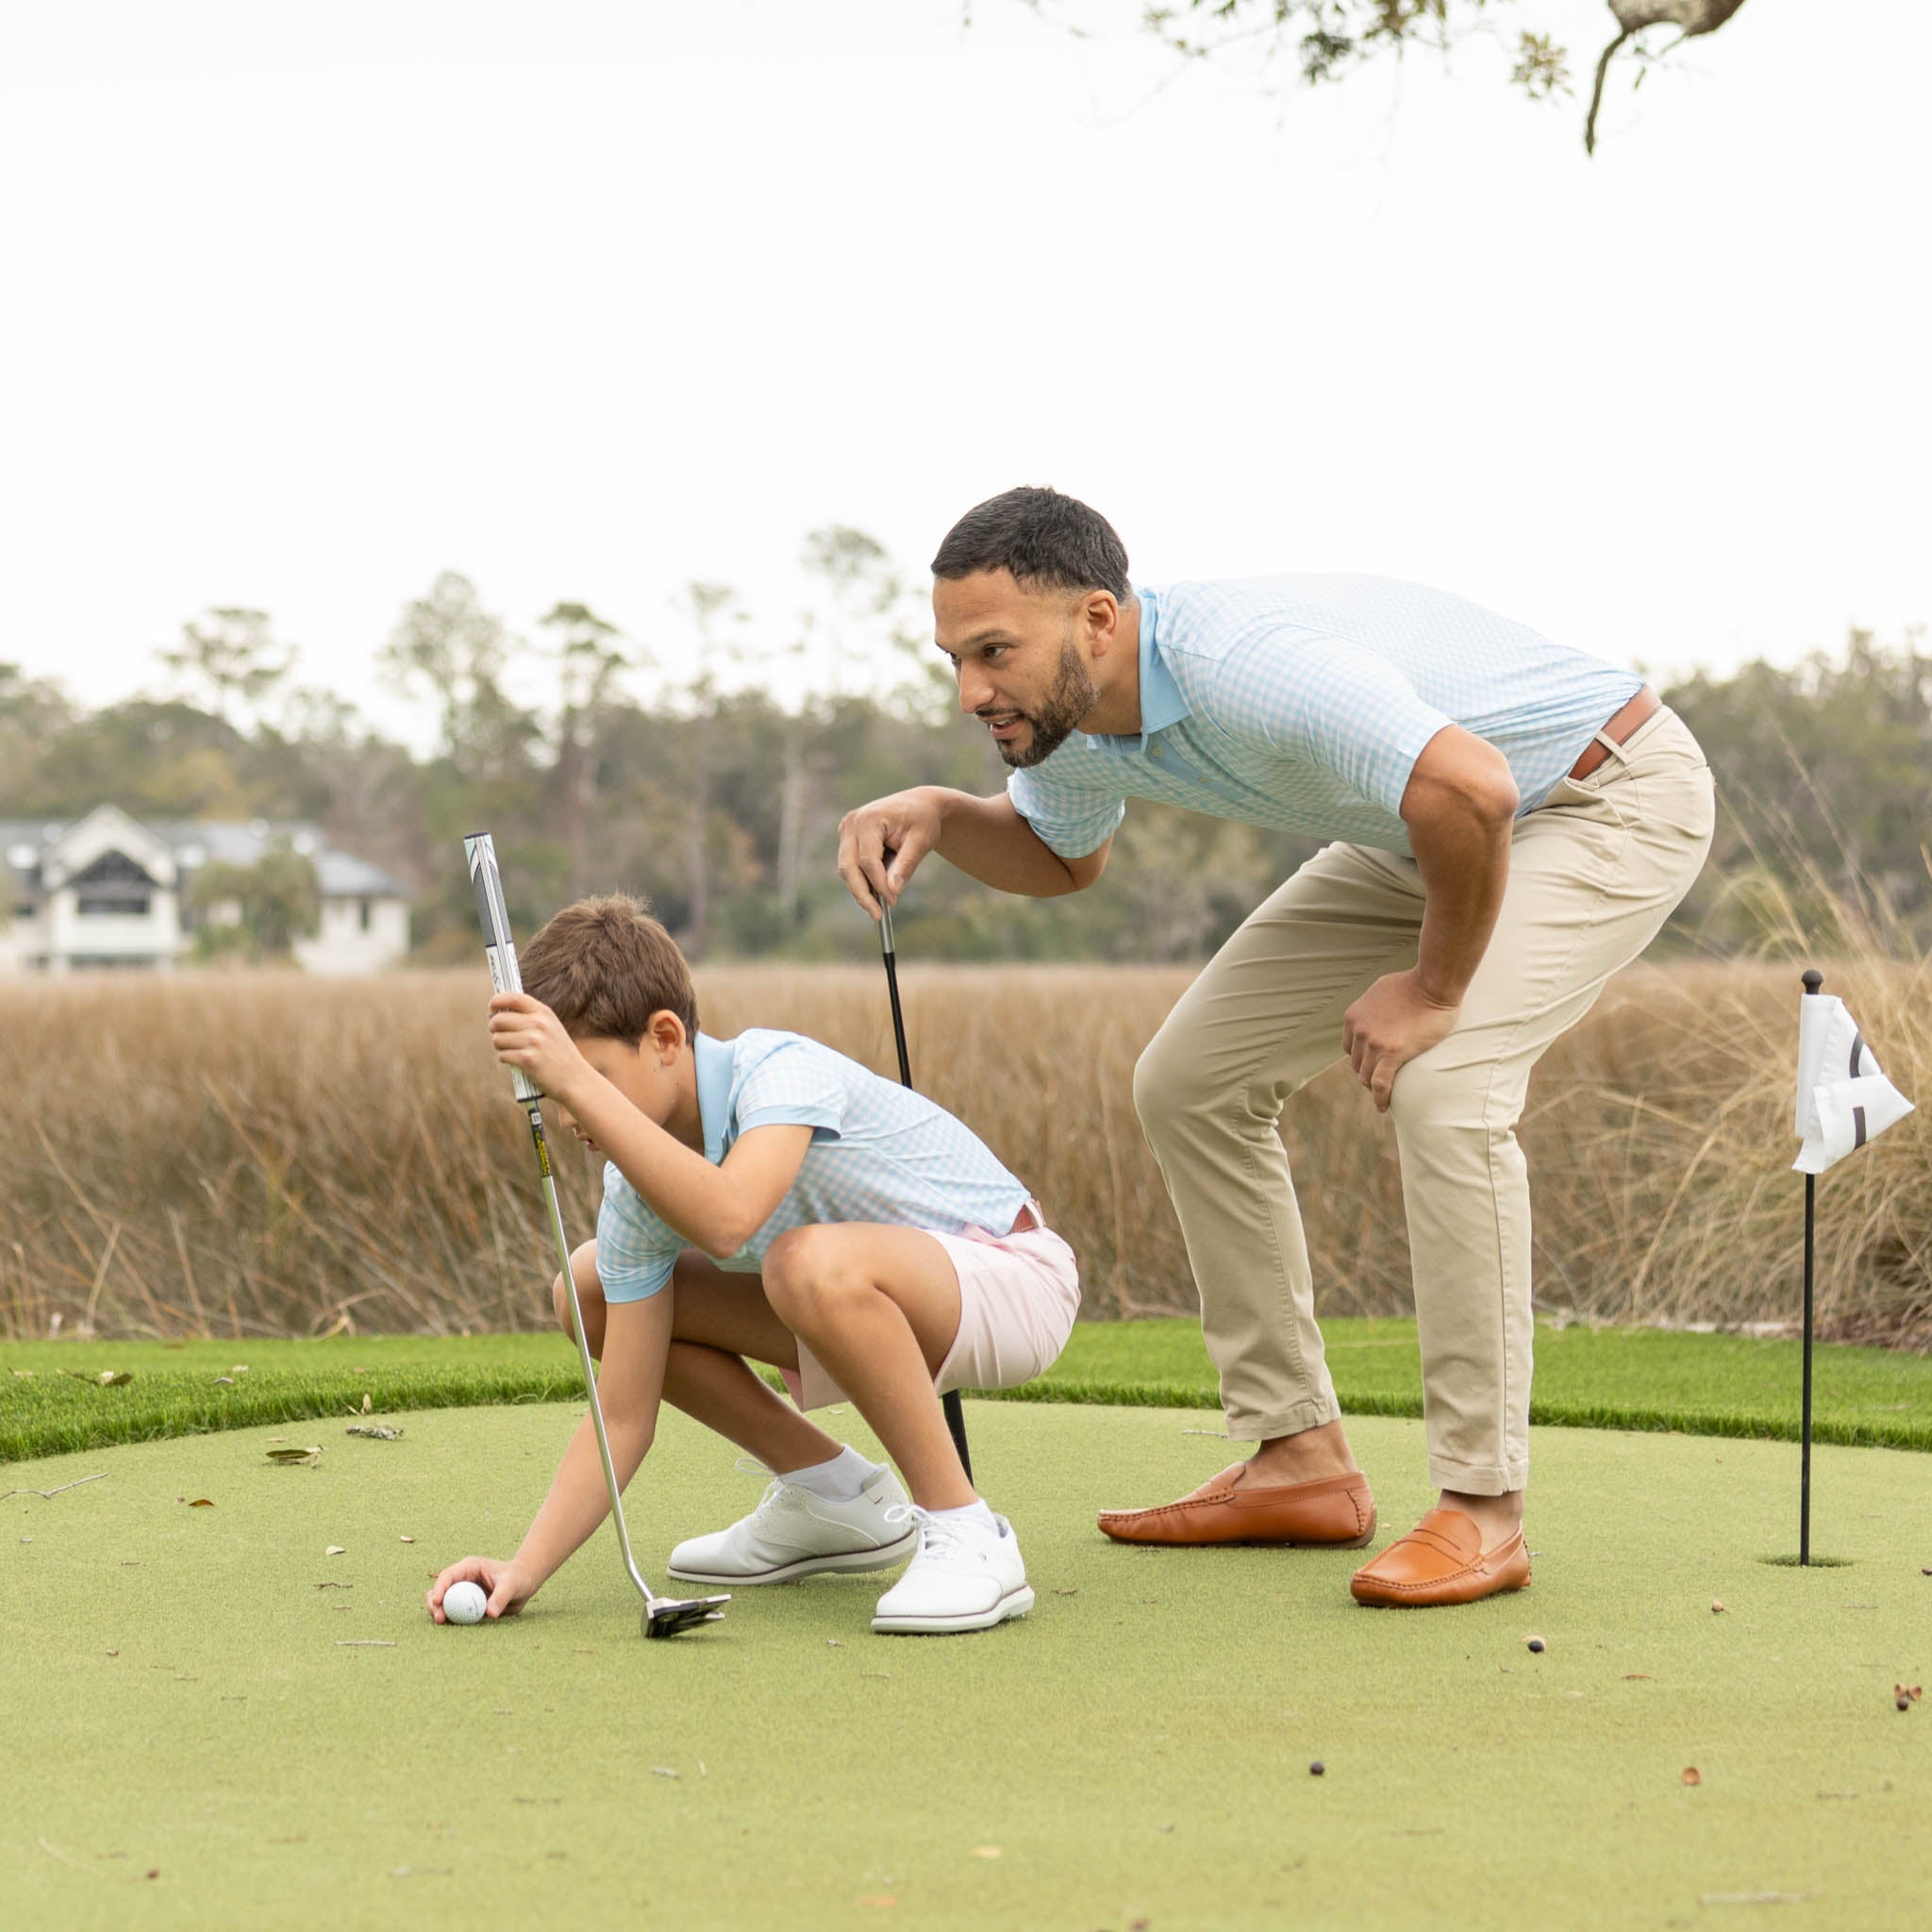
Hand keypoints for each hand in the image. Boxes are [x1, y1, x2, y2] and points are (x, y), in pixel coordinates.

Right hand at [427, 1555, 535, 1621]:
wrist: (524, 1584)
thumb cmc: (518, 1578)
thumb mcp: (512, 1585)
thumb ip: (501, 1597)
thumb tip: (490, 1613)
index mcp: (470, 1568)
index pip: (448, 1575)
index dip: (440, 1587)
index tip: (438, 1602)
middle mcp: (462, 1579)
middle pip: (440, 1590)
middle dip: (435, 1603)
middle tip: (439, 1619)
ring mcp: (462, 1592)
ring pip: (442, 1603)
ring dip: (439, 1612)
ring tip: (442, 1623)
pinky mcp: (465, 1605)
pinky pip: (452, 1613)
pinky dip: (449, 1620)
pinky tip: (451, 1627)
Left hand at [487, 992, 586, 1098]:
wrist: (575, 1078)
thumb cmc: (558, 1053)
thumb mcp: (551, 1027)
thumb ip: (530, 1016)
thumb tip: (497, 1011)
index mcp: (544, 1013)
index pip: (513, 998)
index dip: (497, 1001)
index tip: (492, 1008)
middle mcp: (539, 1024)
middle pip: (499, 1019)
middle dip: (494, 1028)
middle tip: (499, 1034)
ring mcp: (534, 1042)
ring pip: (497, 1039)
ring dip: (500, 1046)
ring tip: (512, 1050)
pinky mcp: (528, 1060)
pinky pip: (502, 1055)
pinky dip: (505, 1059)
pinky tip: (517, 1061)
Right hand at [836, 787, 941, 915]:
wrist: (919, 805)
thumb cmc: (923, 821)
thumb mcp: (921, 842)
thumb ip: (906, 865)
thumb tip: (892, 892)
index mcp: (869, 819)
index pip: (867, 859)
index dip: (878, 883)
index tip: (893, 901)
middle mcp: (852, 823)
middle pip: (848, 866)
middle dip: (862, 893)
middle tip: (877, 915)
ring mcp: (846, 830)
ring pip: (846, 869)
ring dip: (861, 890)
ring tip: (878, 908)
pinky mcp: (848, 839)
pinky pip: (850, 866)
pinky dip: (862, 881)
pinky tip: (876, 895)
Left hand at [1341, 968, 1460, 1113]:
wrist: (1432, 983)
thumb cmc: (1414, 984)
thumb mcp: (1379, 991)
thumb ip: (1371, 1007)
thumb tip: (1375, 1014)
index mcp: (1353, 1017)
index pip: (1350, 1048)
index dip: (1361, 1059)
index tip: (1372, 1066)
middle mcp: (1359, 1030)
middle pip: (1357, 1064)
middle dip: (1368, 1074)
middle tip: (1382, 1082)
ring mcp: (1374, 1043)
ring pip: (1367, 1076)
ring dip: (1374, 1088)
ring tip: (1384, 1096)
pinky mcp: (1392, 1053)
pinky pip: (1381, 1084)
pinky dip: (1381, 1098)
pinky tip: (1384, 1107)